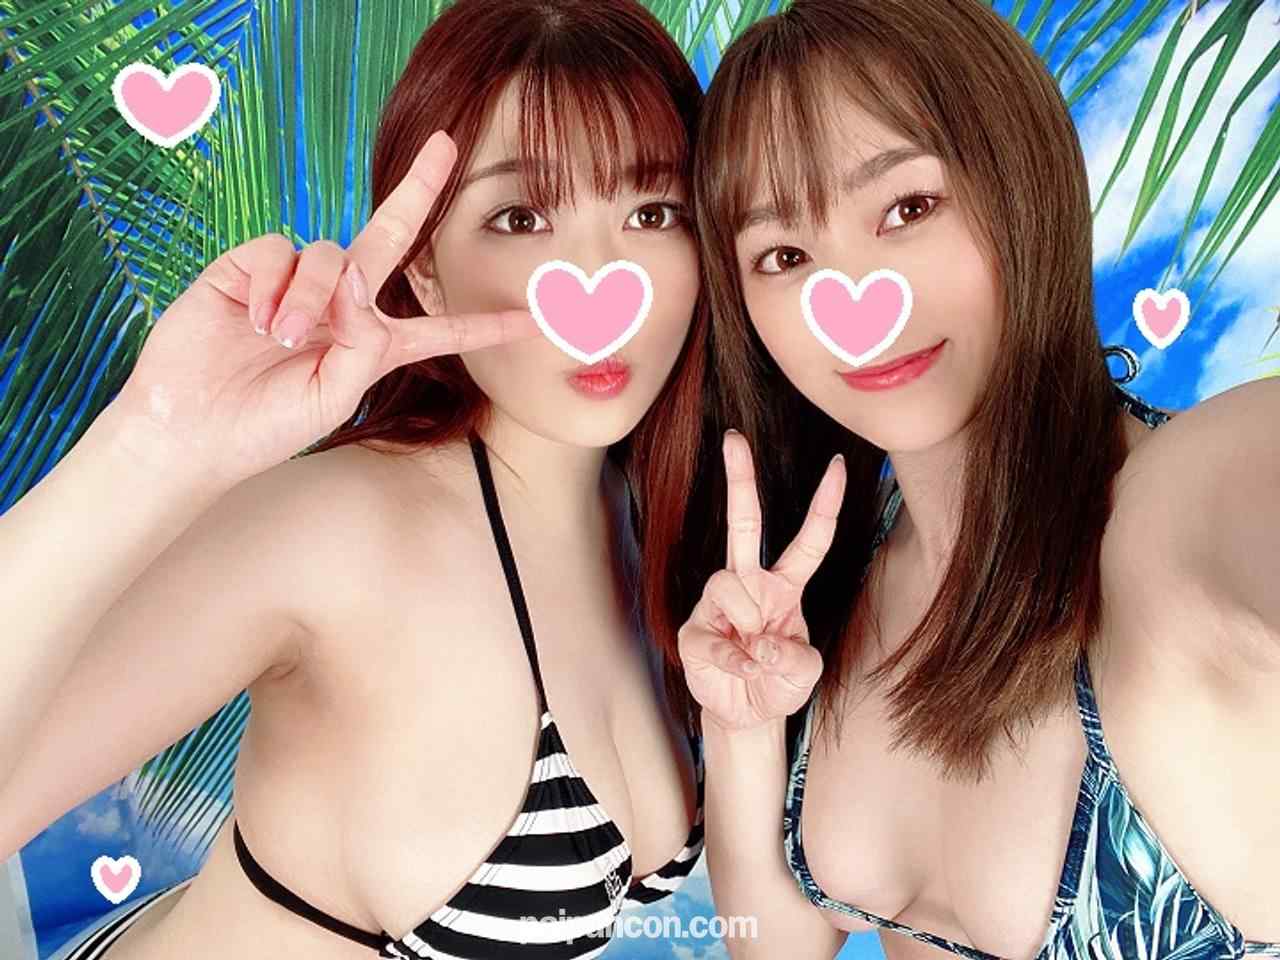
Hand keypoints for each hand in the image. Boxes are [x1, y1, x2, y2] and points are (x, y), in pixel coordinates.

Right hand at [108, 130, 539, 491]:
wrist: (190, 427)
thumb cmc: (266, 425)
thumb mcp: (333, 395)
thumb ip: (361, 341)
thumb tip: (357, 279)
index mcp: (372, 346)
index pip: (438, 331)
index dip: (484, 325)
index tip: (535, 320)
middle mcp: (341, 306)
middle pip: (389, 238)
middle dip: (419, 190)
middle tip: (447, 145)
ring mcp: (295, 283)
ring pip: (331, 255)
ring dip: (311, 297)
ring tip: (278, 336)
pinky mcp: (249, 267)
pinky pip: (279, 250)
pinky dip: (271, 285)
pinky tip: (250, 317)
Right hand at [678, 430, 845, 730]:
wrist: (747, 717)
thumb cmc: (779, 683)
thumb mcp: (805, 672)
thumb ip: (797, 657)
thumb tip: (765, 643)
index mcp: (785, 586)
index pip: (809, 540)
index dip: (824, 505)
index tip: (839, 466)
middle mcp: (751, 585)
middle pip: (744, 524)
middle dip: (740, 480)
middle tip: (735, 437)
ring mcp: (719, 606)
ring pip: (727, 581)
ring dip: (748, 618)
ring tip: (756, 653)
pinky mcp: (694, 632)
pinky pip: (713, 632)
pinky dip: (735, 658)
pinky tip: (744, 669)